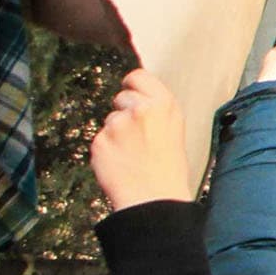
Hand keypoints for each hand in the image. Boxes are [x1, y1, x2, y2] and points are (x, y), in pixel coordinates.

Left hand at [89, 69, 191, 209]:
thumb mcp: (176, 129)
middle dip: (124, 111)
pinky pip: (100, 138)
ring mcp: (117, 125)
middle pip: (121, 97)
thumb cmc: (168, 168)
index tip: (133, 94)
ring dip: (115, 132)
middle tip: (136, 134)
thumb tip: (140, 97)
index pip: (138, 76)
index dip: (133, 86)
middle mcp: (140, 109)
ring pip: (110, 120)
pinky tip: (120, 161)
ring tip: (131, 152)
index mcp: (164, 104)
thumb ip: (157, 109)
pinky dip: (107, 148)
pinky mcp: (100, 141)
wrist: (153, 198)